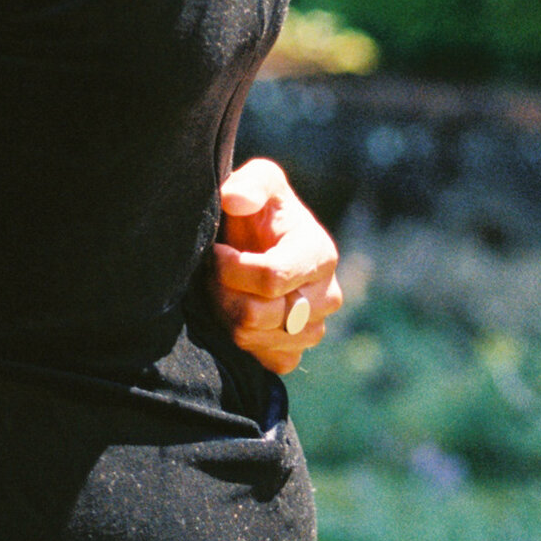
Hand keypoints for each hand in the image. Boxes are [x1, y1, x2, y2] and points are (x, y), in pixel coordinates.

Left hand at [210, 158, 342, 377]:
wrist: (256, 239)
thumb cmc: (259, 207)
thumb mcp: (259, 179)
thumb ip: (250, 183)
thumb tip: (236, 200)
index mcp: (320, 253)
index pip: (271, 278)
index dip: (231, 268)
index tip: (216, 251)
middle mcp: (327, 295)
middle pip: (260, 313)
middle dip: (223, 291)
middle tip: (212, 272)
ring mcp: (315, 328)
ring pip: (256, 338)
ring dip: (226, 314)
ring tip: (222, 288)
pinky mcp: (299, 350)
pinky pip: (269, 361)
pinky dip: (244, 342)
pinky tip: (235, 314)